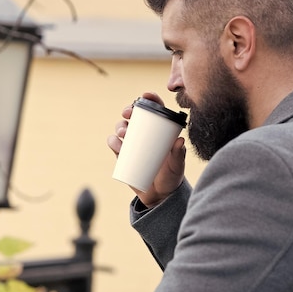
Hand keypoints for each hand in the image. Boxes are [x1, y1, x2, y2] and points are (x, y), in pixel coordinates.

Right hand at [107, 92, 185, 207]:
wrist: (160, 195)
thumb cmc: (172, 176)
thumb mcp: (178, 166)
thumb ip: (179, 155)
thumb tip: (180, 141)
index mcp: (160, 131)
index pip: (155, 110)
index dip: (150, 99)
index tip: (146, 96)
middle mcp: (145, 135)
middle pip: (134, 116)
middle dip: (128, 110)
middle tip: (128, 113)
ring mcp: (133, 145)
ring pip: (122, 128)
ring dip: (120, 126)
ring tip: (124, 132)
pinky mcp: (123, 156)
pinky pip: (114, 145)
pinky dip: (113, 141)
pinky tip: (115, 142)